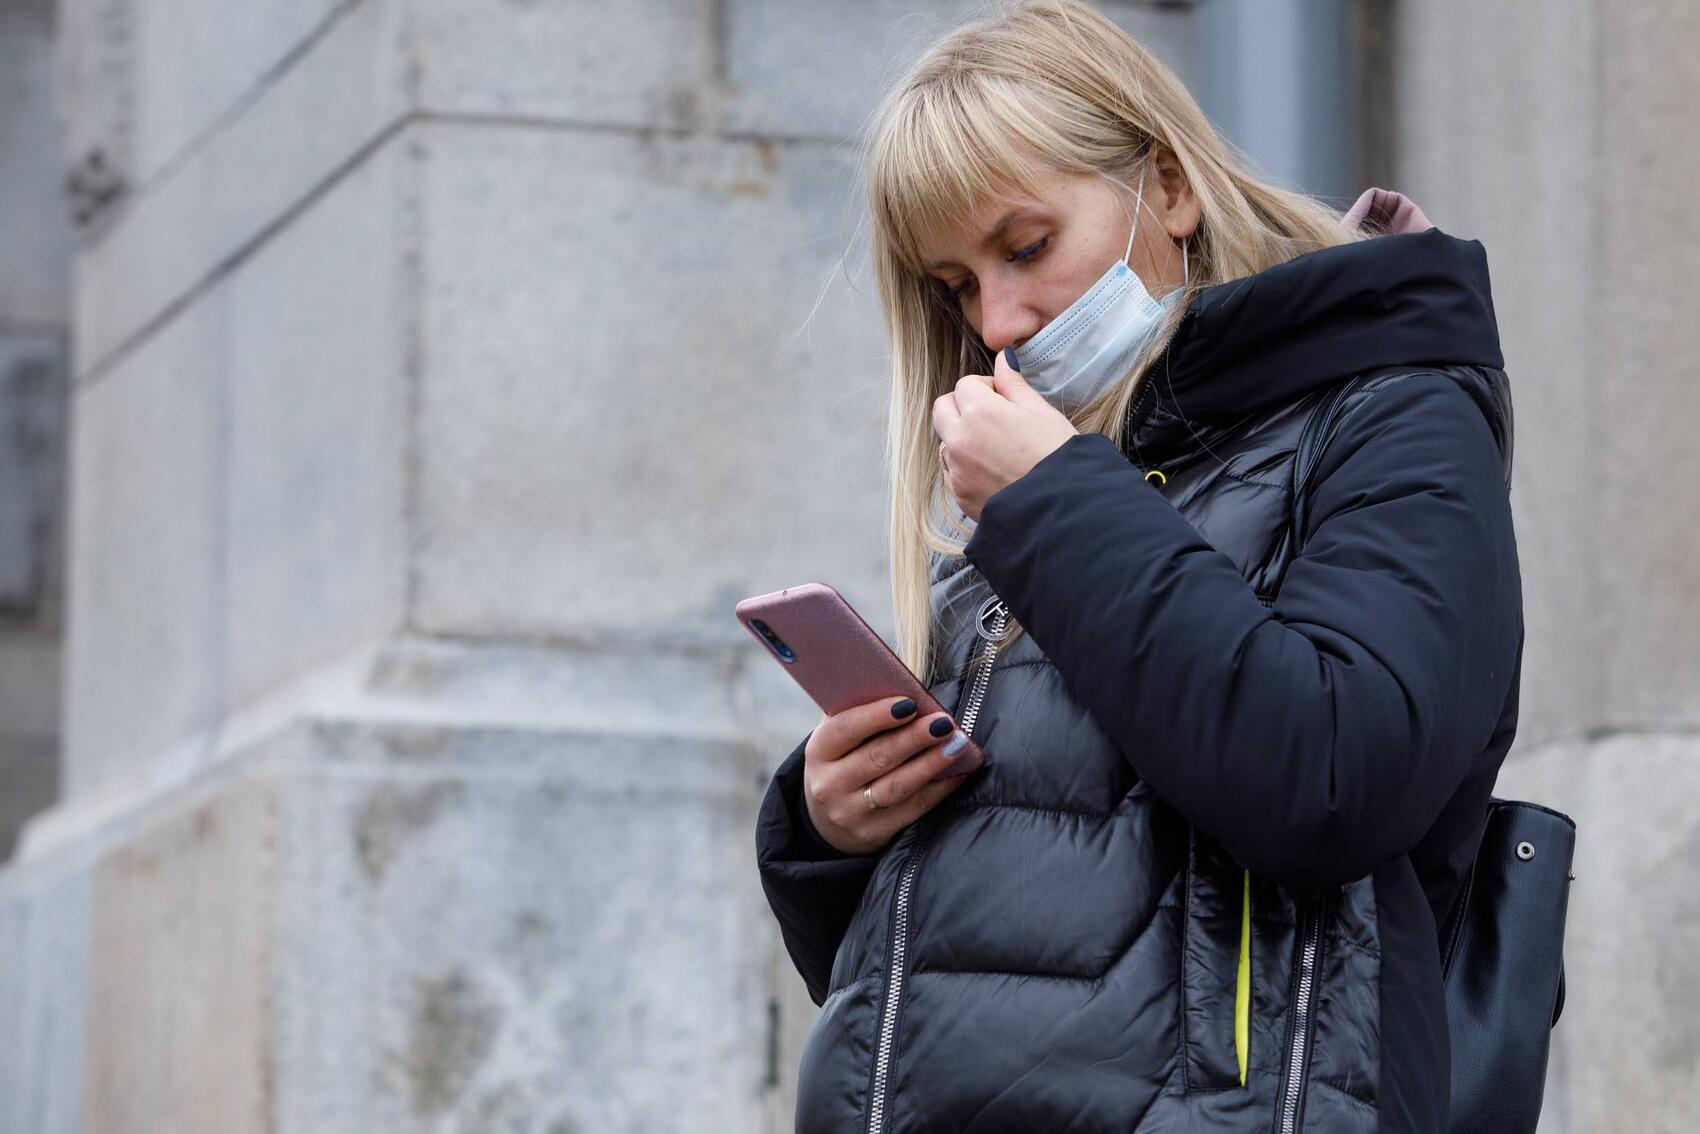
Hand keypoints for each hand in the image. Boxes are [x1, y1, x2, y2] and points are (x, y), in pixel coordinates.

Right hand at [803, 697, 972, 854]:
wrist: (828, 818)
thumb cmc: (843, 760)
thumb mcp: (837, 738)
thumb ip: (859, 711)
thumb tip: (902, 686)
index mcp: (819, 752)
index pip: (845, 730)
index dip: (876, 716)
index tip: (909, 703)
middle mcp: (830, 785)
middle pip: (877, 758)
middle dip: (913, 738)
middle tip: (942, 722)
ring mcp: (851, 813)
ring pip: (897, 786)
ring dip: (931, 763)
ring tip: (957, 744)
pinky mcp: (875, 833)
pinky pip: (913, 809)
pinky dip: (939, 789)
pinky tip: (958, 771)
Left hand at [934, 349, 1077, 521]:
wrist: (1063, 510)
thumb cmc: (1058, 458)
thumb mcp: (1041, 412)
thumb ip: (1014, 384)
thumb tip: (1003, 358)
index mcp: (981, 412)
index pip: (966, 384)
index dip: (986, 387)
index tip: (1004, 398)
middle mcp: (960, 439)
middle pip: (943, 407)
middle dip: (962, 405)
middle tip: (992, 416)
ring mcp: (956, 469)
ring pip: (945, 440)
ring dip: (961, 437)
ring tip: (996, 448)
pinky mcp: (959, 495)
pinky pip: (950, 470)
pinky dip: (963, 465)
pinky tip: (992, 470)